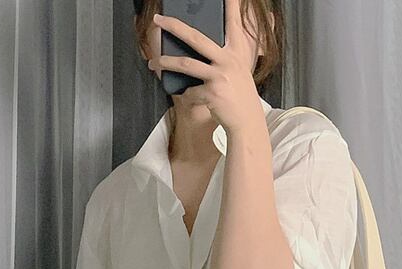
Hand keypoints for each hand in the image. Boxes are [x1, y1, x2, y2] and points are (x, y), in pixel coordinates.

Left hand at [150, 0, 264, 134]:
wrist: (248, 124)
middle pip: (196, 38)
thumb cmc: (241, 99)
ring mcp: (220, 76)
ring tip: (153, 63)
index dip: (231, 6)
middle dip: (174, 26)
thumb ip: (225, 58)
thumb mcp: (239, 73)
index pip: (233, 24)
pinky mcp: (212, 92)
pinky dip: (187, 96)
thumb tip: (200, 50)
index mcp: (236, 53)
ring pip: (185, 64)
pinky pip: (191, 91)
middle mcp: (229, 61)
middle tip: (158, 19)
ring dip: (165, 63)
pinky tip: (190, 98)